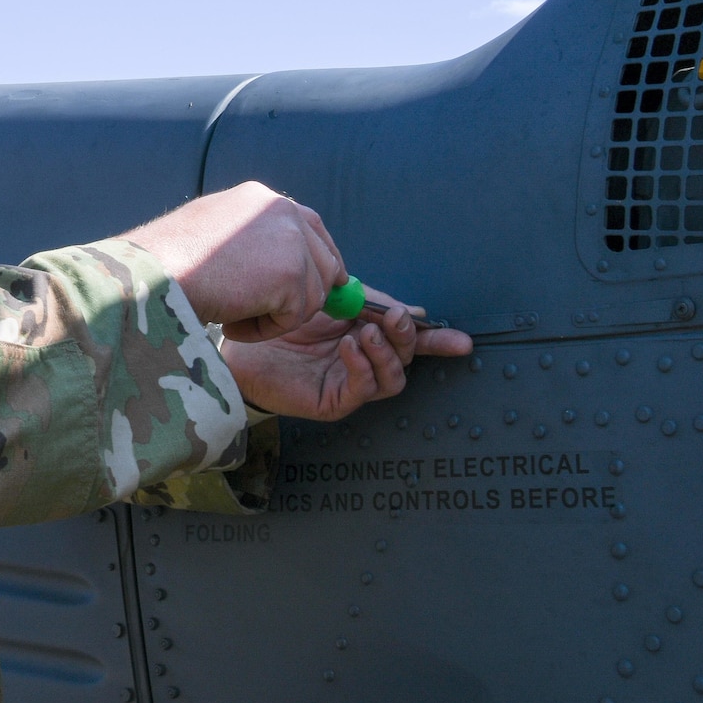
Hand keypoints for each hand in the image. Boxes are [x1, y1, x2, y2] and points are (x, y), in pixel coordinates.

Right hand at [120, 181, 344, 340]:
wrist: (154, 272)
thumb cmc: (166, 262)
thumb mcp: (212, 235)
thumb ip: (250, 242)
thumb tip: (286, 270)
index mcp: (261, 199)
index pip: (310, 226)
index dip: (315, 260)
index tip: (314, 288)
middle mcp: (282, 210)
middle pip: (325, 260)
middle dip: (307, 294)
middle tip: (274, 315)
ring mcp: (291, 239)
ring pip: (311, 294)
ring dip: (275, 316)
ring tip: (231, 315)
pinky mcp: (293, 273)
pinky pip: (295, 317)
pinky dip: (265, 330)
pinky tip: (231, 322)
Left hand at [219, 287, 474, 420]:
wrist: (241, 338)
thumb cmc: (284, 318)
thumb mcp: (334, 301)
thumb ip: (372, 304)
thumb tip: (417, 311)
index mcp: (367, 336)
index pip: (410, 342)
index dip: (436, 342)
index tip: (461, 341)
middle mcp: (363, 363)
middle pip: (405, 360)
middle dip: (407, 339)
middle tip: (395, 319)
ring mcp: (349, 384)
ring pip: (391, 380)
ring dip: (386, 354)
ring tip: (366, 333)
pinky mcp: (333, 401)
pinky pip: (361, 390)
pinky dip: (362, 366)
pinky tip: (348, 347)